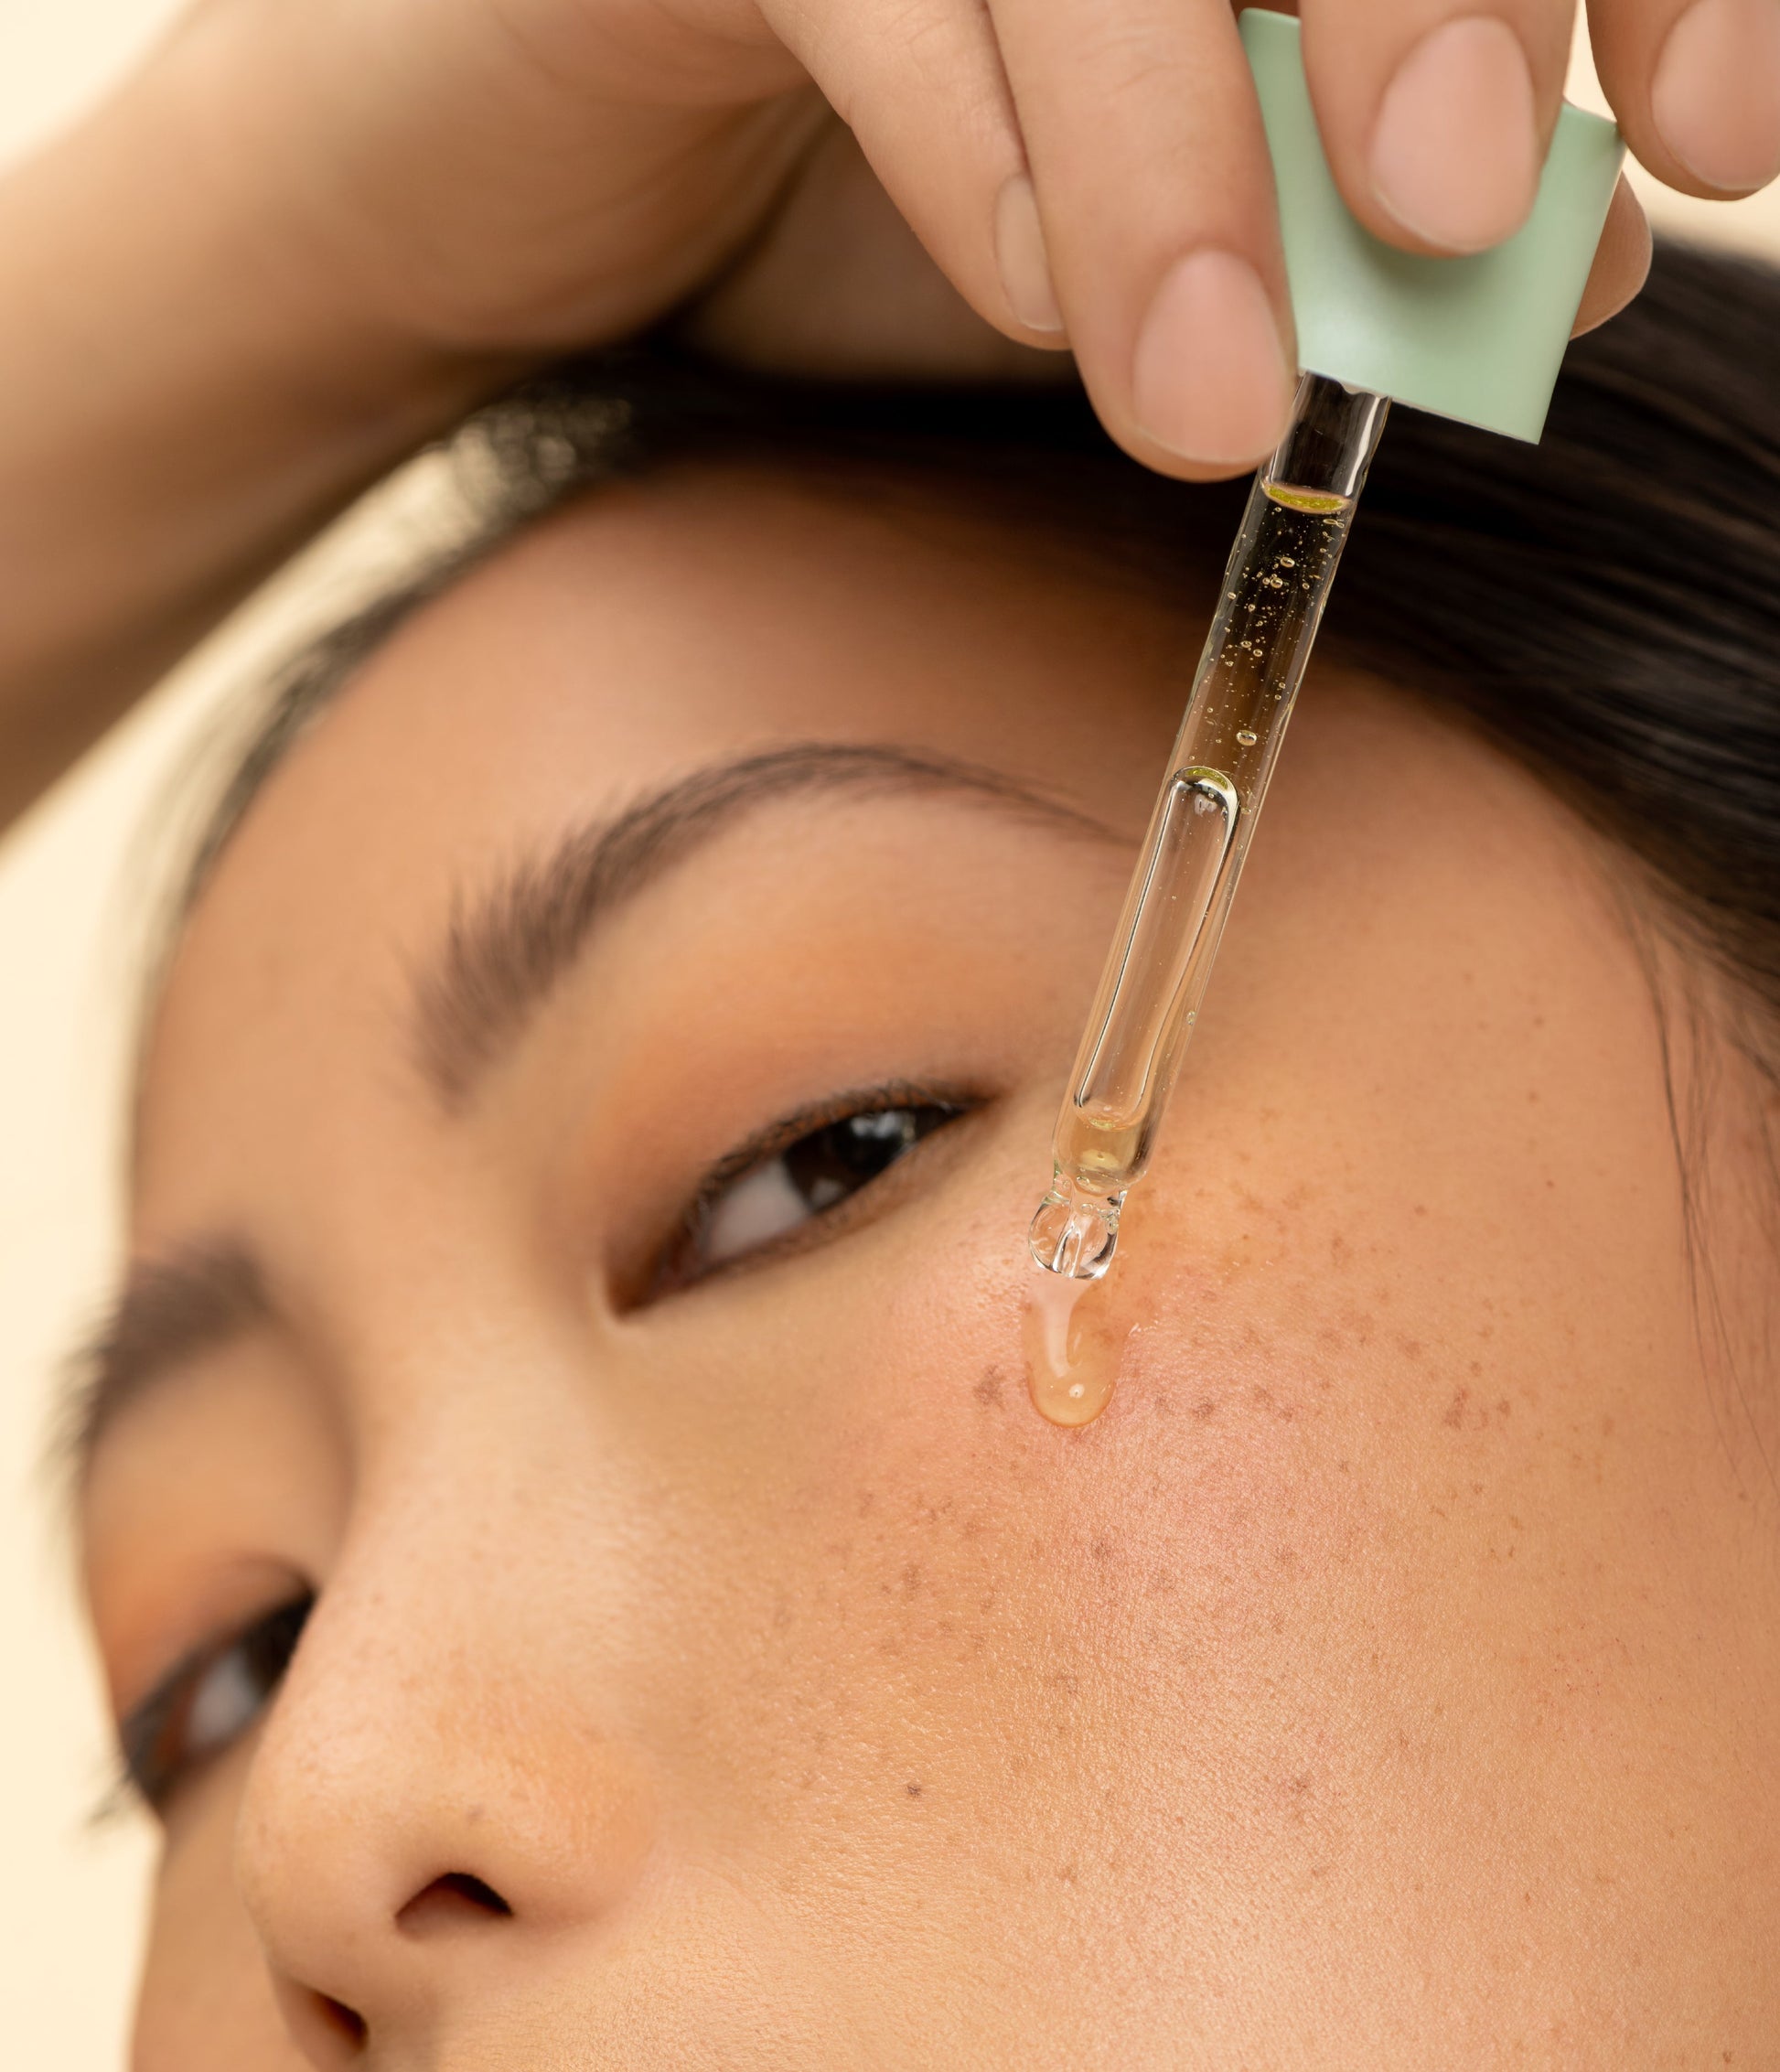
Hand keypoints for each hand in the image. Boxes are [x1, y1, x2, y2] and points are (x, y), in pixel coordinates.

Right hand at [156, 0, 1774, 479]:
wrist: (515, 204)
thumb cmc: (856, 208)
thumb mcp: (1154, 229)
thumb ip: (1352, 221)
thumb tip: (1582, 257)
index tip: (1713, 143)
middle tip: (1471, 223)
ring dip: (1180, 143)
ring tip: (1218, 395)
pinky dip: (975, 150)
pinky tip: (1031, 313)